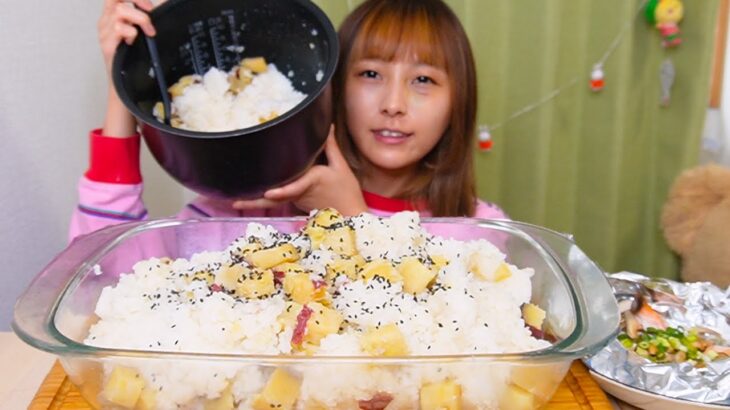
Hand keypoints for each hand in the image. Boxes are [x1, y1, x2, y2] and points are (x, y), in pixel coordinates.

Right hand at [98, 0, 155, 76]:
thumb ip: (147, 17)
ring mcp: (105, 32)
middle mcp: (106, 21)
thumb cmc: (134, 58)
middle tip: (150, 11)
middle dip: (137, 0)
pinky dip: (131, 32)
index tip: (149, 5)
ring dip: (140, 19)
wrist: (124, 83)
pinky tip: (134, 41)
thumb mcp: (142, 32)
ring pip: (120, 11)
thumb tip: (165, 2)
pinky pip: (118, 28)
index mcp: (112, 15)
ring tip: (148, 32)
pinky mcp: (106, 44)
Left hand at [233, 127, 367, 215]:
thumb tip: (326, 126)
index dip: (281, 191)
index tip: (268, 193)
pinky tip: (250, 195)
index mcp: (311, 182)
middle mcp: (299, 193)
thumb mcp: (341, 167)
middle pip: (274, 199)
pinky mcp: (296, 203)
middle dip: (254, 201)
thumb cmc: (346, 191)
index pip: (294, 188)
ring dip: (255, 201)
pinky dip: (265, 199)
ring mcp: (296, 200)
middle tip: (234, 202)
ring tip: (235, 201)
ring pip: (274, 201)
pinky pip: (279, 200)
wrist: (350, 216)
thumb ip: (331, 146)